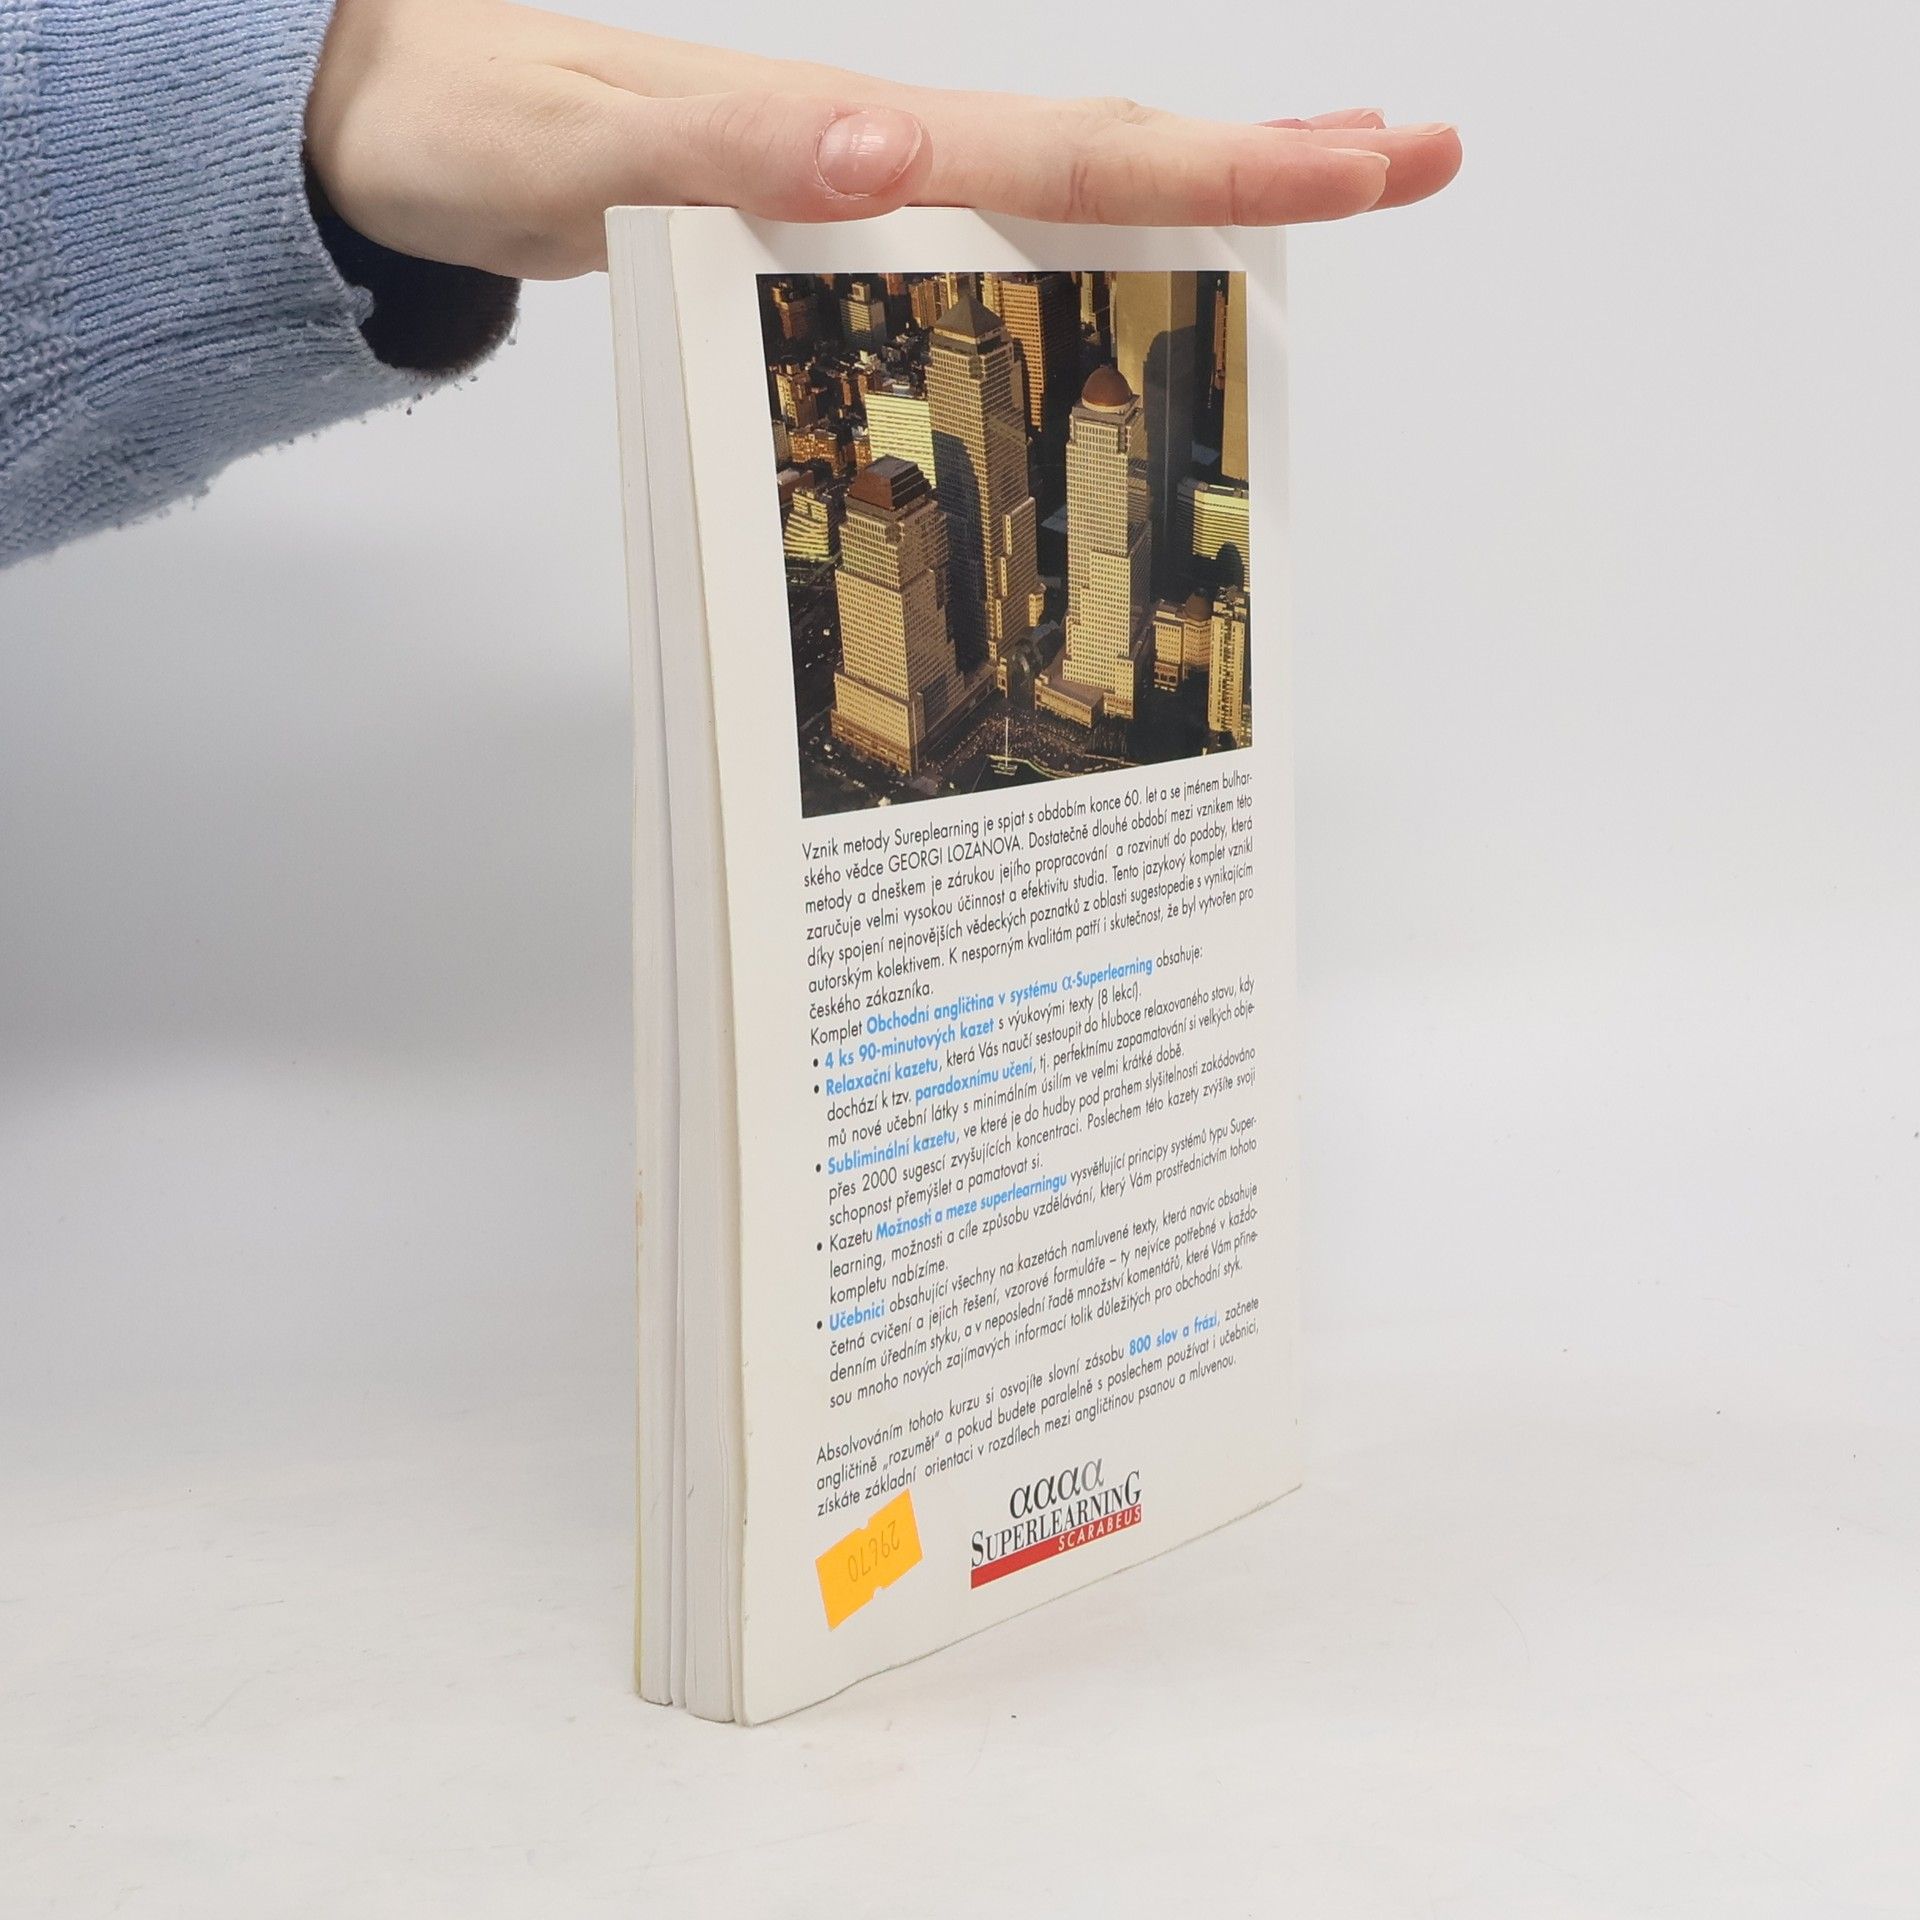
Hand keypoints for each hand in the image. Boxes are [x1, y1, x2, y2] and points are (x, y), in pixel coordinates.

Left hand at [306, 0, 1461, 280]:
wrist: (389, 122)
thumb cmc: (478, 132)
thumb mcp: (591, 153)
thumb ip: (734, 154)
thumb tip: (893, 151)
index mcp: (855, 136)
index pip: (1073, 150)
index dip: (1228, 161)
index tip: (1377, 156)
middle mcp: (876, 152)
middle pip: (1099, 157)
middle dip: (1261, 164)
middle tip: (1414, 161)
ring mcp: (852, 185)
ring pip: (1050, 189)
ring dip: (1187, 197)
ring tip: (1313, 208)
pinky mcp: (813, 220)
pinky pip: (965, 235)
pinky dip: (1062, 243)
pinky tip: (1112, 267)